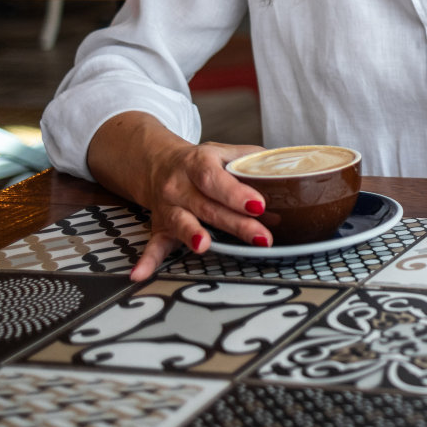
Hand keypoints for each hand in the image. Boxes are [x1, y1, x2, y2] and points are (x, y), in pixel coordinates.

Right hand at [86, 112, 269, 280]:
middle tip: (261, 237)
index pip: (216, 179)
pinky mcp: (159, 227)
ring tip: (204, 246)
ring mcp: (168, 208)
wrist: (157, 163)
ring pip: (182, 222)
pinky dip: (147, 260)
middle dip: (236, 223)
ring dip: (192, 235)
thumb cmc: (201, 162)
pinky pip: (152, 244)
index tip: (259, 205)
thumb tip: (286, 170)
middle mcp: (179, 186)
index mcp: (198, 164)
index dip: (236, 193)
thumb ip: (253, 160)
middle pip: (208, 206)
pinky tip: (140, 274)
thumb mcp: (225, 152)